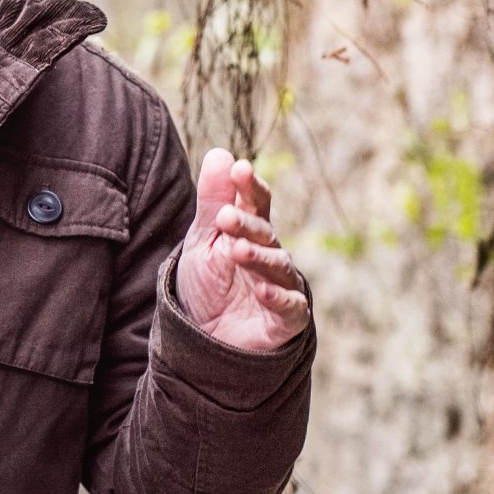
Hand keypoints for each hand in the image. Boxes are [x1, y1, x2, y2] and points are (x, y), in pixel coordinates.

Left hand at [172, 148, 310, 352]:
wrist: (203, 339)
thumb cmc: (208, 284)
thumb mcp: (203, 239)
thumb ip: (213, 200)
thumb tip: (220, 153)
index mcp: (252, 230)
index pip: (257, 202)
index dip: (250, 186)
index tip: (240, 168)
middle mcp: (271, 254)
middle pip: (265, 232)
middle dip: (247, 224)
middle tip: (224, 217)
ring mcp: (281, 285)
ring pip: (277, 265)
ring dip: (259, 257)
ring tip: (238, 250)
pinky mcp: (286, 319)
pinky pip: (290, 306)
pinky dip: (278, 297)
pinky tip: (261, 289)